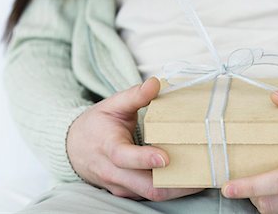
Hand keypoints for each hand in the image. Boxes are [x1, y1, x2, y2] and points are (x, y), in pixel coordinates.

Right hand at [67, 77, 201, 200]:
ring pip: (151, 194)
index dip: (144, 158)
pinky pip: (150, 195)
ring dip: (177, 189)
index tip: (165, 157)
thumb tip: (155, 83)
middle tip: (201, 173)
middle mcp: (114, 172)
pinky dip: (170, 189)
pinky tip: (189, 179)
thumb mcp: (112, 105)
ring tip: (202, 177)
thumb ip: (134, 95)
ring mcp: (121, 185)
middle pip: (145, 186)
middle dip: (174, 183)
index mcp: (108, 146)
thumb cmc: (96, 125)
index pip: (124, 157)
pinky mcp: (128, 192)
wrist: (74, 148)